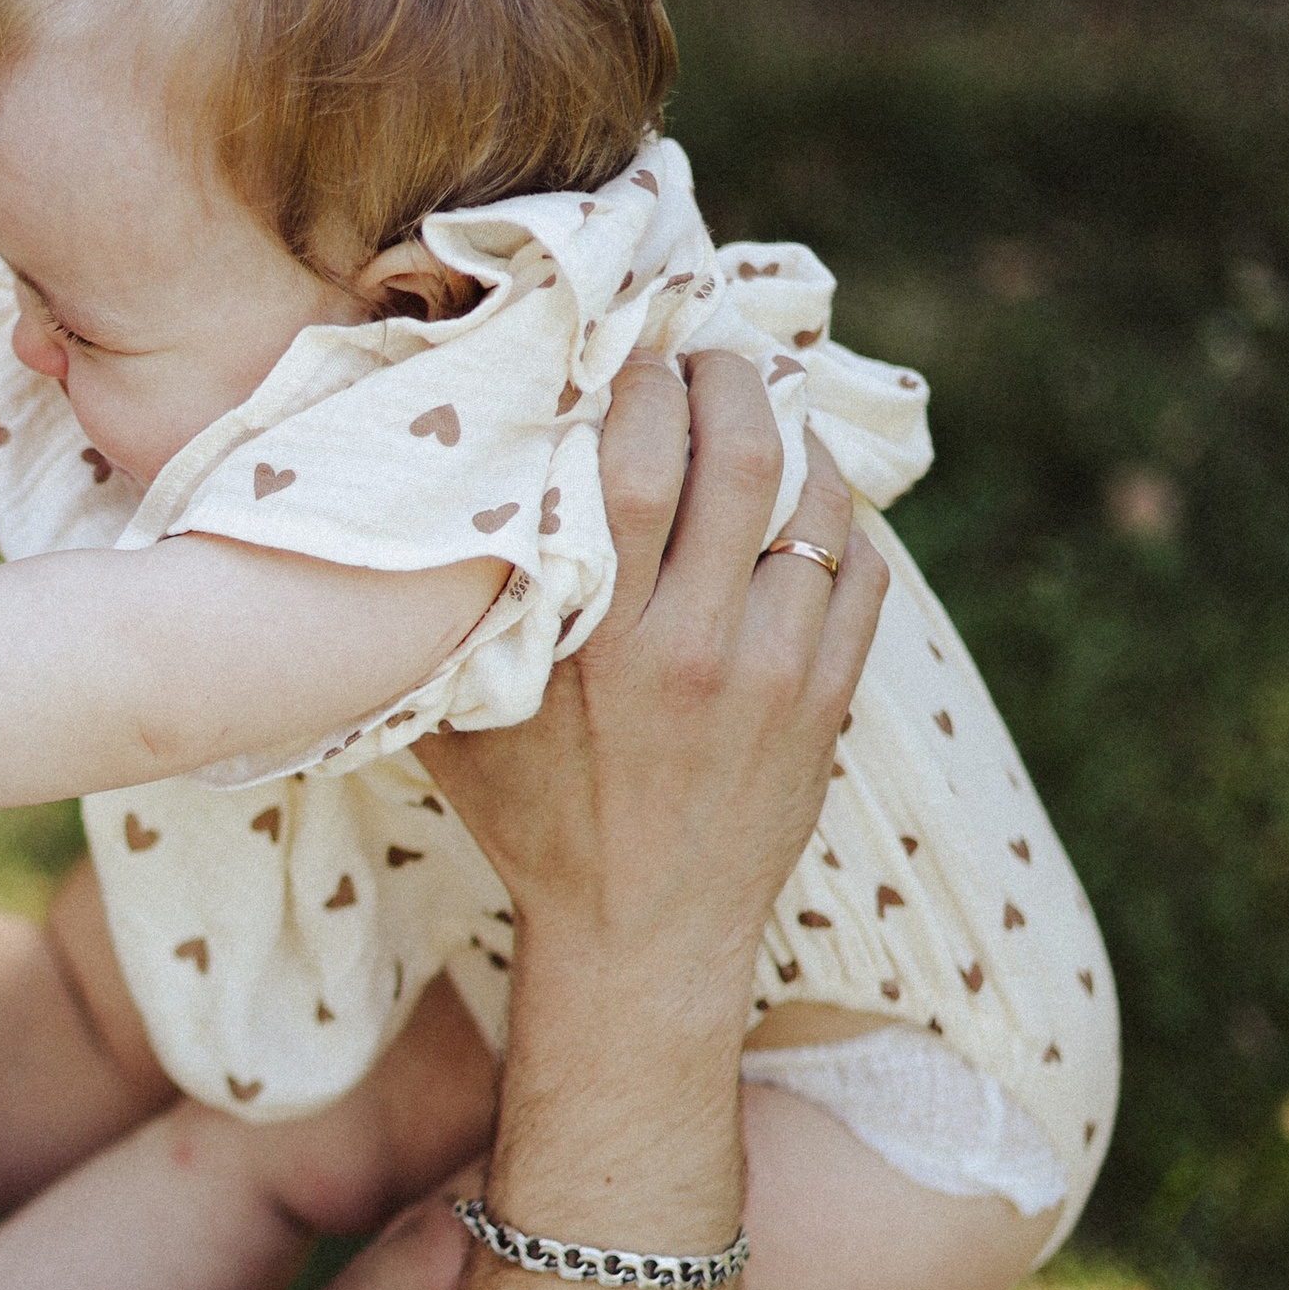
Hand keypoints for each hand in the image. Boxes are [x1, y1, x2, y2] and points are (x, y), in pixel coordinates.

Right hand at [424, 356, 885, 1034]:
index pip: (636, 462)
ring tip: (760, 404)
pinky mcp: (828, 701)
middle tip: (704, 351)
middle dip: (727, 378)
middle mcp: (694, 649)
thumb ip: (459, 614)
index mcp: (597, 642)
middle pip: (741, 457)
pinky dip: (837, 513)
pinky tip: (804, 494)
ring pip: (814, 502)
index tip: (624, 352)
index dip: (639, 382)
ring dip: (792, 431)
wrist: (639, 938)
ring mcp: (776, 675)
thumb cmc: (531, 819)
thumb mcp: (464, 717)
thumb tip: (427, 495)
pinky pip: (861, 569)